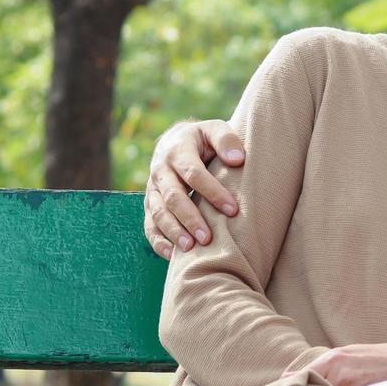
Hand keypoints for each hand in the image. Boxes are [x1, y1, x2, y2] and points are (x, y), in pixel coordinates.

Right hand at [143, 119, 245, 259]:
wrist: (176, 140)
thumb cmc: (203, 140)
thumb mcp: (214, 130)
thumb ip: (227, 140)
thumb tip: (237, 160)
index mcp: (177, 150)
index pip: (193, 174)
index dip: (212, 192)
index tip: (233, 210)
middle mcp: (160, 170)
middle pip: (172, 197)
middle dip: (190, 218)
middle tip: (208, 238)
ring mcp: (152, 188)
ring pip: (157, 213)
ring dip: (173, 231)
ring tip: (191, 249)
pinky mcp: (149, 203)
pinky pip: (149, 225)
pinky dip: (158, 241)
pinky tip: (173, 255)